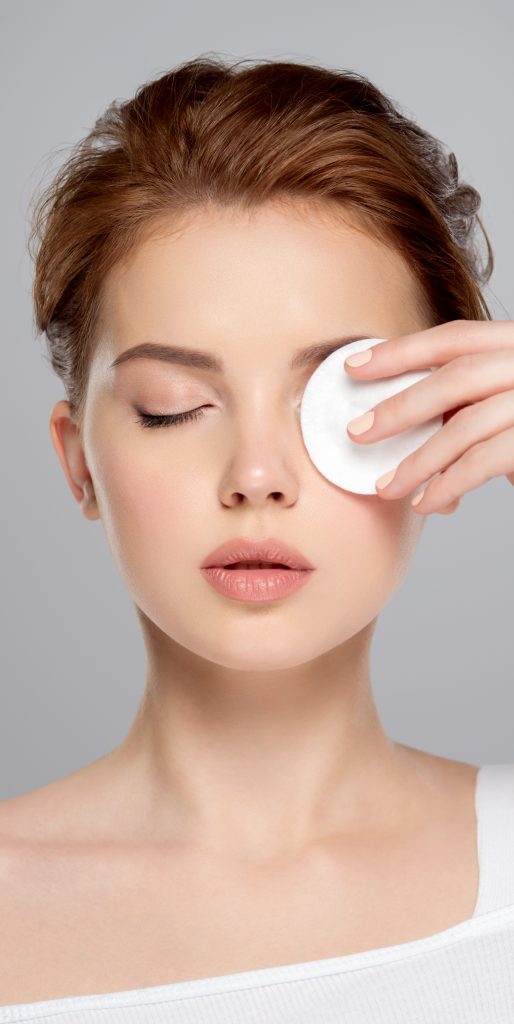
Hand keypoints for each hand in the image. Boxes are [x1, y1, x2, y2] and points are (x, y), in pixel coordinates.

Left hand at [344, 320, 513, 515]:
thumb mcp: (513, 399)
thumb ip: (478, 406)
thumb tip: (422, 442)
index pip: (456, 338)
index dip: (402, 351)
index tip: (355, 366)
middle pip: (455, 377)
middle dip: (400, 406)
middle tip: (359, 432)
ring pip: (466, 424)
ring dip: (419, 459)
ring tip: (386, 486)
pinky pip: (487, 459)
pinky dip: (450, 482)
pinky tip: (427, 500)